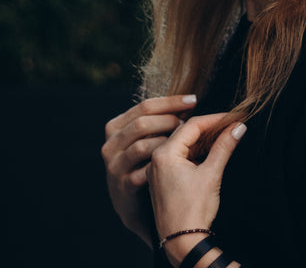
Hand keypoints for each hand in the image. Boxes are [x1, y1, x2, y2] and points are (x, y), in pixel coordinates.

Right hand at [101, 95, 197, 246]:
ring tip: (184, 144)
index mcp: (116, 127)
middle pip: (141, 124)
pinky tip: (176, 164)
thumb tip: (190, 101)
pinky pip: (142, 172)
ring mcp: (114, 167)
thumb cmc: (147, 164)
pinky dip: (161, 167)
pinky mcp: (122, 187)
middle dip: (169, 121)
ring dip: (166, 143)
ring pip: (141, 147)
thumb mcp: (150, 138)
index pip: (145, 106)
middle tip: (188, 124)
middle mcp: (111, 145)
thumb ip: (163, 120)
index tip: (193, 100)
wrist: (138, 206)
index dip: (171, 102)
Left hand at [146, 113, 246, 263]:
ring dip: (202, 140)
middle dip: (208, 127)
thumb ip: (224, 147)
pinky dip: (194, 151)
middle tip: (229, 124)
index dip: (215, 119)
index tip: (233, 118)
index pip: (192, 125)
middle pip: (185, 132)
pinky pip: (178, 157)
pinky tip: (209, 151)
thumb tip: (238, 128)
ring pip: (181, 144)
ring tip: (222, 136)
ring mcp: (157, 170)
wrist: (182, 243)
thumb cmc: (193, 211)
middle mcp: (156, 159)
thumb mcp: (212, 174)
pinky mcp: (161, 180)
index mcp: (164, 155)